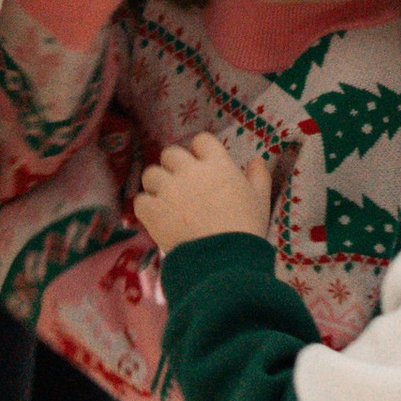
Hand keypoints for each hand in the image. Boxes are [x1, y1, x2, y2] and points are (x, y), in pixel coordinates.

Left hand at [133, 131, 275, 254]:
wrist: (224, 260)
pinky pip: (140, 200)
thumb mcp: (260, 199)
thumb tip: (256, 160)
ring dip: (157, 184)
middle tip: (182, 184)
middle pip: (170, 153)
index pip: (201, 140)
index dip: (201, 151)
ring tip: (166, 200)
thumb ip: (259, 175)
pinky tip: (157, 216)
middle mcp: (189, 171)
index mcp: (217, 164)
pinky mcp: (152, 211)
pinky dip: (146, 207)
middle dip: (174, 166)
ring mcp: (168, 190)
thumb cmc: (246, 227)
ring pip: (151, 174)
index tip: (203, 165)